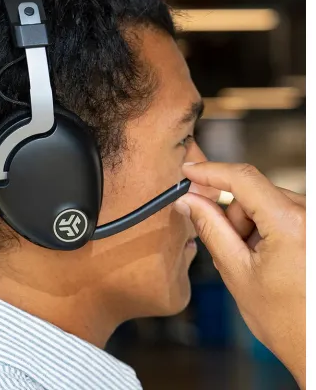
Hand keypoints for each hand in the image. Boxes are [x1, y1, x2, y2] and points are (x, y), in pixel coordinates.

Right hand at [175, 162, 305, 387]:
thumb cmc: (286, 321)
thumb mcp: (236, 271)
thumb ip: (210, 228)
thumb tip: (189, 200)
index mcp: (291, 224)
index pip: (243, 179)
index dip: (210, 171)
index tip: (189, 171)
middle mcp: (310, 216)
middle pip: (253, 194)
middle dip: (233, 216)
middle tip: (232, 250)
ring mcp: (314, 221)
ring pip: (266, 203)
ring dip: (251, 226)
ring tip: (256, 262)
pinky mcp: (314, 228)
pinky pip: (282, 213)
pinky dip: (267, 229)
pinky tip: (269, 259)